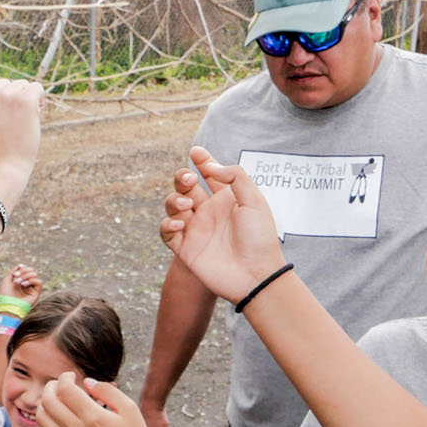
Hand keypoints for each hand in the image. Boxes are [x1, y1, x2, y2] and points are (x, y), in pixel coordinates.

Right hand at [0, 80, 42, 190]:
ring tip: (19, 126)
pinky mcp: (23, 99)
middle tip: (9, 127)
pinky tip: (34, 117)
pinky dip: (39, 101)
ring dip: (24, 102)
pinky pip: (37, 88)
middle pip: (5, 85)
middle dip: (10, 101)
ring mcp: (3, 94)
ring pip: (21, 86)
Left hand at [0, 263, 41, 306]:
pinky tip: (24, 284)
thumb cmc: (6, 295)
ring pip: (35, 275)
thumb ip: (13, 272)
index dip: (23, 267)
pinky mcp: (36, 294)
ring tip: (18, 282)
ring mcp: (31, 289)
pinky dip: (32, 280)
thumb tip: (20, 265)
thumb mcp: (6, 281)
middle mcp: (26, 285)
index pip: (26, 270)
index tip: (19, 267)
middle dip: (24, 271)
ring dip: (26, 275)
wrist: (8, 306)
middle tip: (16, 276)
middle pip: (31, 271)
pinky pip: (39, 282)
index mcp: (20, 282)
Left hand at [36, 373, 154, 426]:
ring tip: (56, 400)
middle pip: (48, 401)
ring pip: (41, 417)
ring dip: (45, 403)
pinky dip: (45, 424)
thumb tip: (87, 382)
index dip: (65, 377)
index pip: (65, 389)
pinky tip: (57, 420)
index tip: (71, 376)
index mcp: (93, 417)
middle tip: (60, 385)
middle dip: (51, 386)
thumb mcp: (130, 409)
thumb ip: (108, 391)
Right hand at [163, 146, 287, 303]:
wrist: (256, 274)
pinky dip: (167, 224)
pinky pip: (167, 231)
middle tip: (189, 178)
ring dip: (174, 199)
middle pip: (185, 186)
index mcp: (226, 199)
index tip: (196, 151)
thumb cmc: (259, 238)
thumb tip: (211, 166)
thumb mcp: (254, 200)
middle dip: (181, 177)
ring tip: (187, 204)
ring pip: (172, 205)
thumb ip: (235, 176)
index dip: (201, 160)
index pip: (209, 174)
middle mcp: (209, 212)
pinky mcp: (186, 248)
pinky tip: (180, 223)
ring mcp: (196, 229)